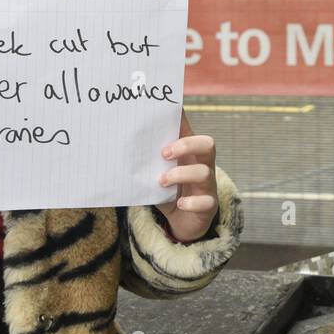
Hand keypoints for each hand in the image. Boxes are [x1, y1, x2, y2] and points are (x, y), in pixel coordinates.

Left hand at [154, 109, 216, 241]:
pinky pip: (206, 201)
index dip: (181, 119)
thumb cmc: (169, 191)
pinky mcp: (208, 205)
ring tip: (161, 181)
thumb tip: (125, 143)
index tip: (165, 112)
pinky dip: (191, 202)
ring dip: (180, 175)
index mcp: (190, 153)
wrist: (182, 221)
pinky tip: (179, 203)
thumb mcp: (158, 172)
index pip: (190, 130)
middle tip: (164, 154)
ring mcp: (208, 185)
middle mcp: (202, 165)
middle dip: (186, 145)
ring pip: (204, 172)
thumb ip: (149, 160)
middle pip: (207, 144)